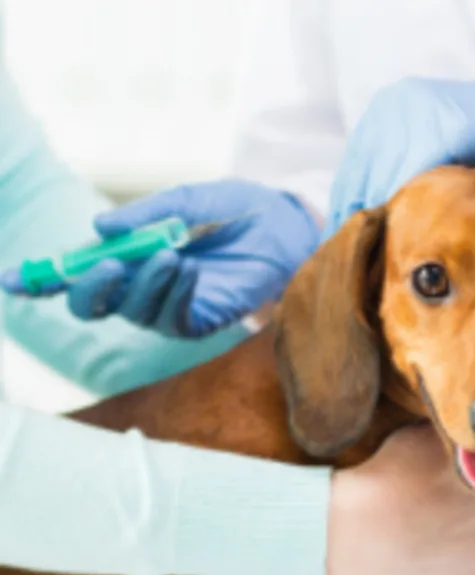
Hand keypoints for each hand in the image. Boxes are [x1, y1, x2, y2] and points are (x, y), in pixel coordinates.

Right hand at [3, 181, 319, 337]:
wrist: (293, 233)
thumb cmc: (244, 212)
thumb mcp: (195, 199)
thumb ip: (149, 214)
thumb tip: (99, 225)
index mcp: (130, 254)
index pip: (77, 272)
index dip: (41, 279)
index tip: (9, 281)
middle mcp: (141, 285)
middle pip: (93, 303)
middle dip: (90, 287)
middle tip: (107, 264)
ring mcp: (167, 308)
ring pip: (132, 310)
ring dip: (144, 283)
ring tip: (169, 253)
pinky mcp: (196, 322)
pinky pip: (172, 316)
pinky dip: (174, 292)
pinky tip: (187, 268)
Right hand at [326, 425, 474, 574]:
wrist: (367, 530)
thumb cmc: (400, 477)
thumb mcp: (432, 435)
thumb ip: (462, 438)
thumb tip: (464, 438)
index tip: (467, 463)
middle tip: (446, 492)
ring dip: (472, 529)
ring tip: (435, 521)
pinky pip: (468, 563)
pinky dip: (455, 554)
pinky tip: (430, 543)